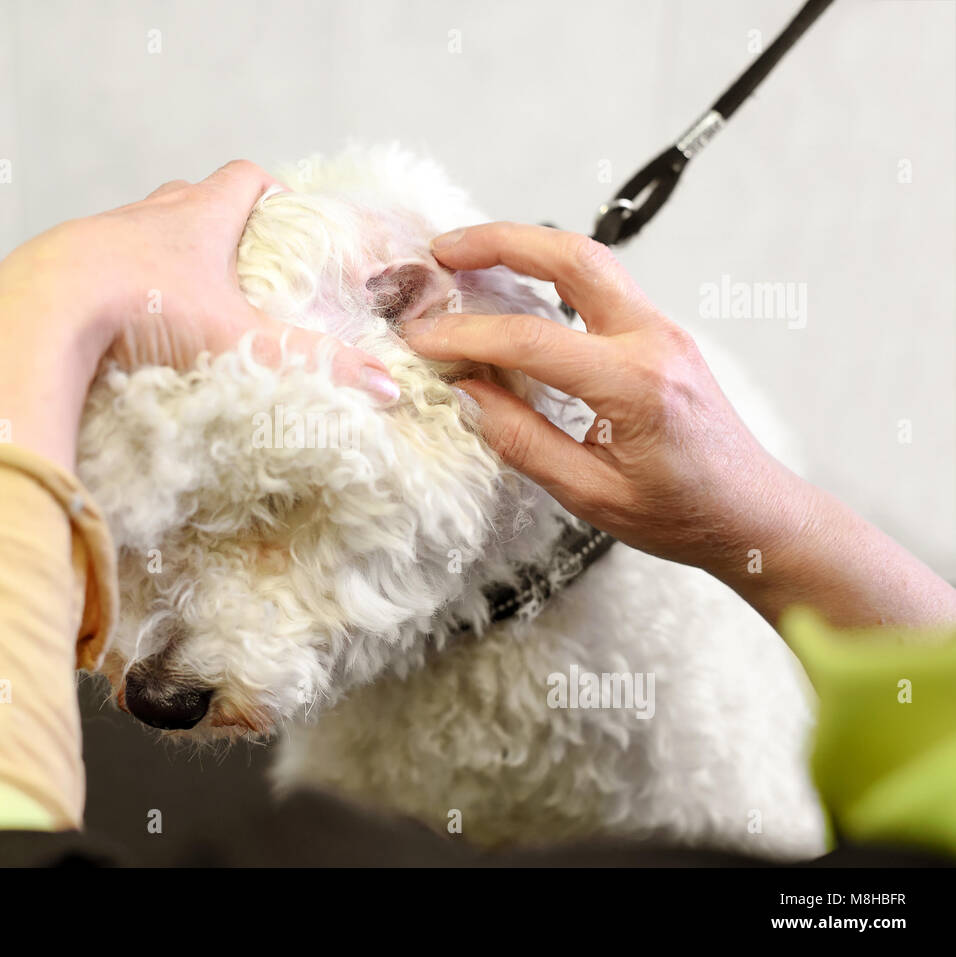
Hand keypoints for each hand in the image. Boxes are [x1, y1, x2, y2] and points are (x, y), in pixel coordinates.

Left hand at [77, 160, 398, 397]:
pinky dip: (112, 284)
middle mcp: (145, 216)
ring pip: (135, 229)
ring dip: (157, 254)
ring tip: (177, 297)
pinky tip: (118, 325)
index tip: (284, 215)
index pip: (242, 179)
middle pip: (186, 197)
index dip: (268, 192)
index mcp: (197, 218)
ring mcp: (96, 238)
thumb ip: (312, 364)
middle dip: (213, 222)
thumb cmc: (145, 312)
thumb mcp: (240, 341)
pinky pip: (93, 266)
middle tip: (234, 261)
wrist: (41, 315)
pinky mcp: (57, 269)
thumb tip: (385, 386)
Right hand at [404, 222, 797, 570]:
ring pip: (590, 261)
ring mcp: (662, 331)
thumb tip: (466, 396)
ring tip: (468, 257)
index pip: (532, 341)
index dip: (465, 335)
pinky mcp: (660, 334)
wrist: (753, 513)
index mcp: (636, 386)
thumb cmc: (683, 515)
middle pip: (573, 258)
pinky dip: (551, 274)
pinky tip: (515, 288)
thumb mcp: (592, 496)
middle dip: (502, 242)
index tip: (420, 339)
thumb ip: (524, 441)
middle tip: (443, 249)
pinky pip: (601, 287)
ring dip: (527, 248)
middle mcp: (654, 342)